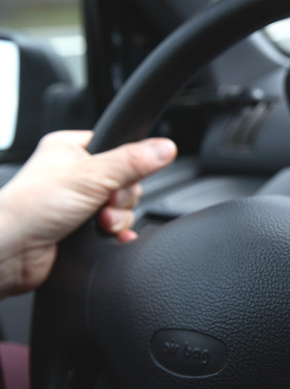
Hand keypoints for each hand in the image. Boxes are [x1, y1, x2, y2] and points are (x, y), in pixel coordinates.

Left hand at [0, 130, 176, 297]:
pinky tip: (111, 238)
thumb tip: (165, 148)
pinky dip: (117, 235)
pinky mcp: (79, 230)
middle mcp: (73, 175)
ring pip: (121, 208)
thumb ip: (132, 162)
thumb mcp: (91, 176)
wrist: (8, 253)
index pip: (117, 147)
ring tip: (98, 224)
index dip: (127, 164)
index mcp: (69, 149)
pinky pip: (115, 229)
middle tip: (103, 203)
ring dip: (117, 219)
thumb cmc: (29, 208)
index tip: (120, 176)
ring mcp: (76, 203)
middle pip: (125, 181)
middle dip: (120, 198)